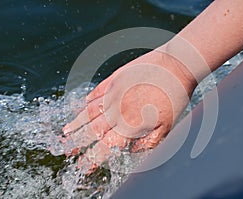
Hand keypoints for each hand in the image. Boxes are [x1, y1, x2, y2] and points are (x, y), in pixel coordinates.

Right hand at [61, 49, 193, 173]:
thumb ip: (148, 142)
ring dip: (76, 124)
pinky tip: (82, 105)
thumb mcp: (168, 126)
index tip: (83, 166)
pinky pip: (96, 92)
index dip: (92, 158)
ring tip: (66, 132)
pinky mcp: (115, 78)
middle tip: (68, 151)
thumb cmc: (175, 97)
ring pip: (89, 112)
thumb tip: (131, 149)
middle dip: (77, 144)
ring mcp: (113, 93)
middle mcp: (117, 111)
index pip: (105, 147)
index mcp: (130, 125)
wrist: (176, 65)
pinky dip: (87, 101)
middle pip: (91, 131)